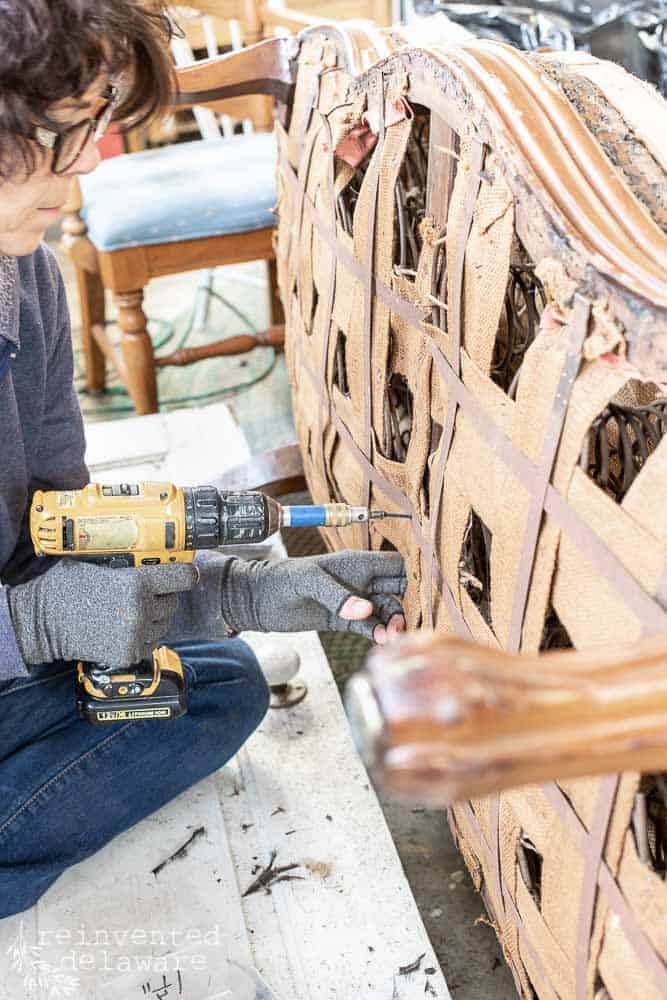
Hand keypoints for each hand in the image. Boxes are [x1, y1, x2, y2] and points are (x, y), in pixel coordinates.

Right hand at [8, 560, 196, 666]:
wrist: (41, 623)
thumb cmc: (64, 588)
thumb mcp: (94, 562)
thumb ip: (124, 560)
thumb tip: (149, 549)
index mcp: (136, 584)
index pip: (184, 578)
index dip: (186, 573)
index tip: (185, 572)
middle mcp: (141, 611)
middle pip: (174, 601)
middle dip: (164, 594)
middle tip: (147, 590)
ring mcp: (135, 636)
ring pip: (164, 623)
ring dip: (155, 615)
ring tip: (132, 609)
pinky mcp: (128, 654)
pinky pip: (151, 642)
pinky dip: (144, 635)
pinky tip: (125, 626)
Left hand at [220, 550, 406, 643]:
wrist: (255, 601)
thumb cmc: (280, 581)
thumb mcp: (308, 582)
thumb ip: (338, 596)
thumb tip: (367, 610)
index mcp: (355, 563)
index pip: (394, 565)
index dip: (406, 577)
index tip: (408, 596)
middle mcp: (357, 580)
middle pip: (395, 589)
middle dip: (401, 605)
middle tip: (396, 625)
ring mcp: (350, 600)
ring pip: (383, 610)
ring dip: (390, 623)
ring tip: (387, 637)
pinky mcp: (341, 620)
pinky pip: (368, 626)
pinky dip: (376, 632)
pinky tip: (379, 640)